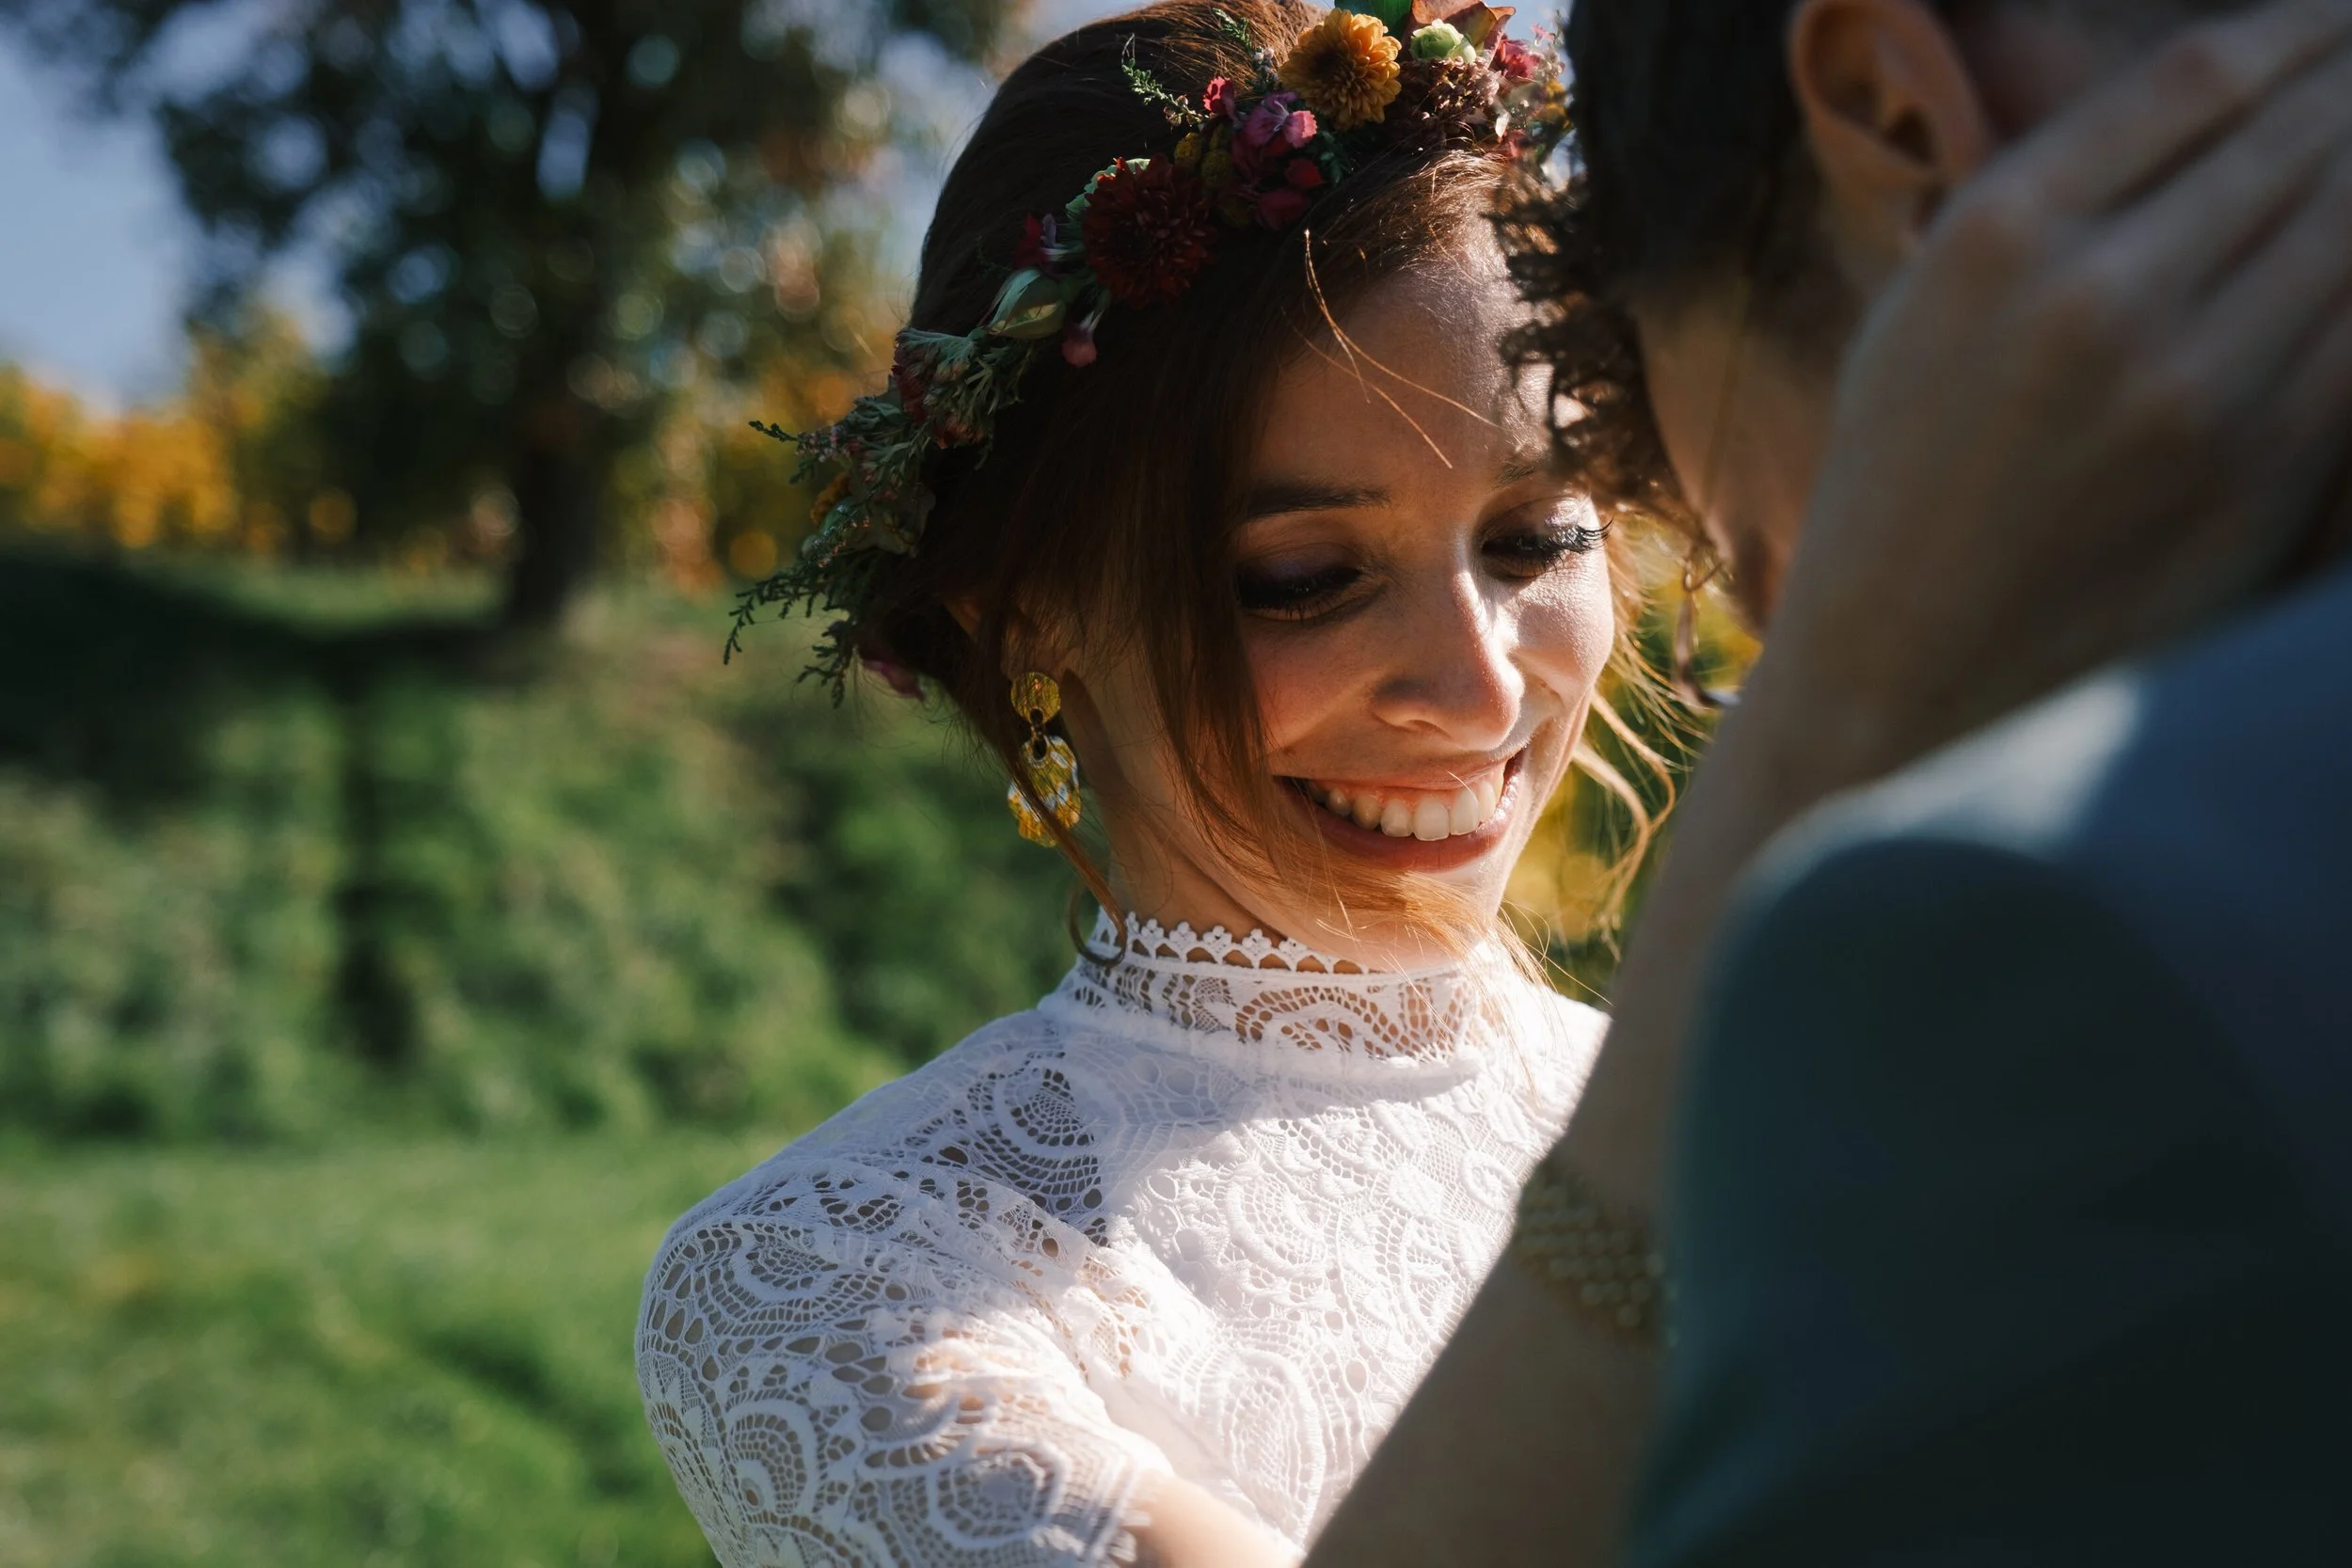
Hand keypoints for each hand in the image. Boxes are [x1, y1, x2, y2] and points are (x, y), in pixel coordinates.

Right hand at [1767, 0, 2351, 767]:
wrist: (1899, 680)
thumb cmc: (1898, 494)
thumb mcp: (1914, 319)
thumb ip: (2038, 209)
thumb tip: (2200, 115)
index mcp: (1994, 238)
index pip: (2198, 78)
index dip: (2299, 32)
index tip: (2335, 25)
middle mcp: (2095, 295)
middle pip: (2298, 133)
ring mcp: (2189, 387)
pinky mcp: (2260, 472)